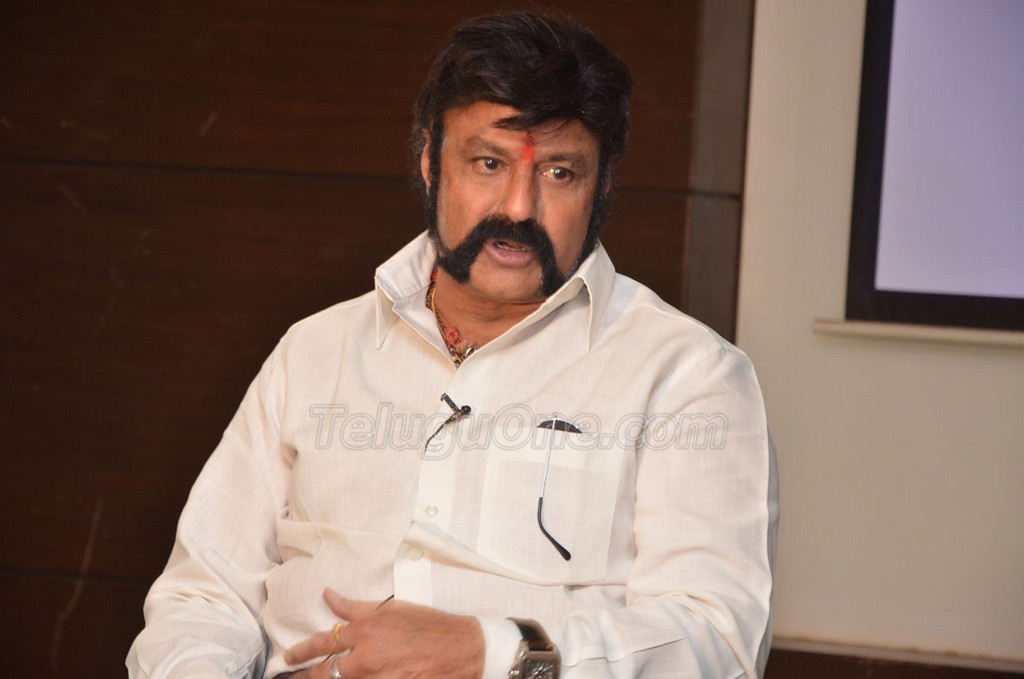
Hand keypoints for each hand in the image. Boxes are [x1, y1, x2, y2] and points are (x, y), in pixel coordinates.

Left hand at [285, 588, 484, 678]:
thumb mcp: (390, 608)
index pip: (322, 643)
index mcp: (364, 632)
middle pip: (323, 674)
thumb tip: (328, 596)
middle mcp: (366, 659)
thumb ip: (354, 606)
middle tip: (293, 676)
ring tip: (312, 678)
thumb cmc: (428, 625)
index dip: (300, 651)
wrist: (459, 648)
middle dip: (305, 675)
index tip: (288, 657)